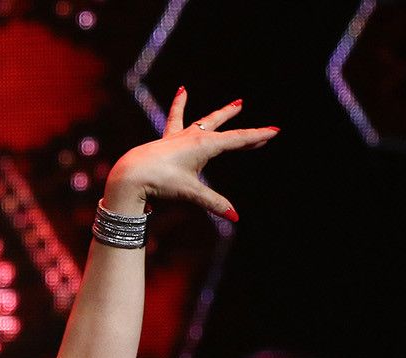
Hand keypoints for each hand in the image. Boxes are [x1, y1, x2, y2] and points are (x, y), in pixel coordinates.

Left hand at [104, 89, 277, 221]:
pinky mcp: (166, 140)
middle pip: (224, 129)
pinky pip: (175, 119)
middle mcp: (194, 136)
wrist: (131, 174)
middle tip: (259, 126)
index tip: (274, 131)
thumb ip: (214, 203)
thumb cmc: (160, 182)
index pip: (237, 140)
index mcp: (205, 145)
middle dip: (242, 129)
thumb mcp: (190, 193)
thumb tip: (236, 217)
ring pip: (204, 121)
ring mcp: (179, 136)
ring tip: (236, 104)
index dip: (256, 136)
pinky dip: (180, 106)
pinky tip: (182, 92)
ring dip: (220, 115)